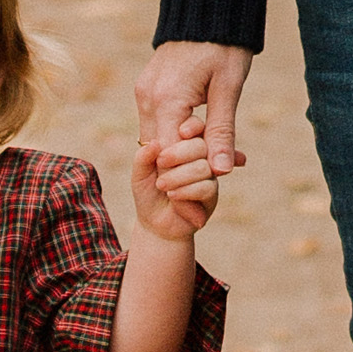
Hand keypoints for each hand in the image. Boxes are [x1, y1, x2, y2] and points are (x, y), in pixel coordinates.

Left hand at [131, 123, 237, 240]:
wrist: (155, 225)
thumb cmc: (148, 193)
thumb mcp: (140, 174)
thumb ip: (143, 157)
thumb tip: (155, 143)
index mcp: (184, 145)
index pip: (195, 127)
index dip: (192, 127)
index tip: (182, 132)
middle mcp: (200, 158)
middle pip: (201, 145)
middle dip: (180, 153)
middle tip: (161, 163)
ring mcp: (208, 176)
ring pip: (203, 167)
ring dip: (179, 176)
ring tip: (162, 186)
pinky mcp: (212, 195)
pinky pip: (207, 187)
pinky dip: (186, 191)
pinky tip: (173, 197)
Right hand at [136, 40, 253, 179]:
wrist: (208, 10)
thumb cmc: (224, 46)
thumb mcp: (228, 89)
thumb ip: (222, 131)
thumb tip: (221, 171)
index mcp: (165, 100)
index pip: (167, 156)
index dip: (185, 176)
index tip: (208, 189)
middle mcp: (147, 99)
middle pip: (157, 151)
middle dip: (182, 168)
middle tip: (215, 178)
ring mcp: (144, 93)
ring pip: (155, 139)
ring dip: (180, 152)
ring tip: (212, 159)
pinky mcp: (147, 88)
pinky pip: (156, 122)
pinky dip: (175, 135)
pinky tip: (200, 139)